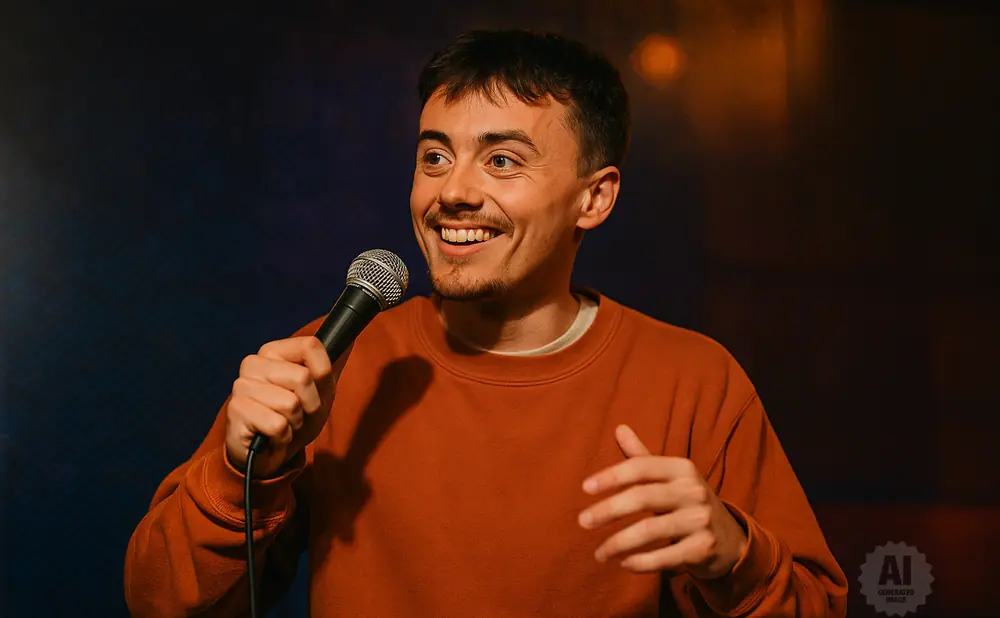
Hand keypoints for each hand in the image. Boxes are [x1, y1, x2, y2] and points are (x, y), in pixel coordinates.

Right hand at [225, 336, 351, 477]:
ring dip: (296, 422)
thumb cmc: (294, 418)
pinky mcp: (236, 410)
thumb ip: (331, 367)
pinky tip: (273, 436)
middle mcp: (253, 363)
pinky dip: (283, 436)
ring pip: (291, 403)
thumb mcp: (320, 392)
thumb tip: (350, 341)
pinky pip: (278, 425)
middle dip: (310, 404)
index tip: (315, 389)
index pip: (310, 346)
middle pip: (303, 377)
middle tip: (298, 413)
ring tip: (285, 424)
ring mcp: (241, 386)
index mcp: (272, 351)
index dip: (323, 373)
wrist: (268, 454)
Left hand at [578, 425, 747, 578]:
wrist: (731, 539)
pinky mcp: (704, 548)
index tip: (585, 488)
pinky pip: (665, 557)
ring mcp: (701, 520)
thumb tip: (619, 428)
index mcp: (682, 468)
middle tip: (582, 522)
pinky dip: (641, 562)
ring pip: (651, 530)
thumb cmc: (688, 503)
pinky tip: (624, 564)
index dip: (611, 476)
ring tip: (599, 553)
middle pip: (642, 497)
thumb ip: (643, 458)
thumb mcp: (671, 478)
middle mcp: (694, 490)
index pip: (640, 467)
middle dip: (608, 510)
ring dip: (618, 543)